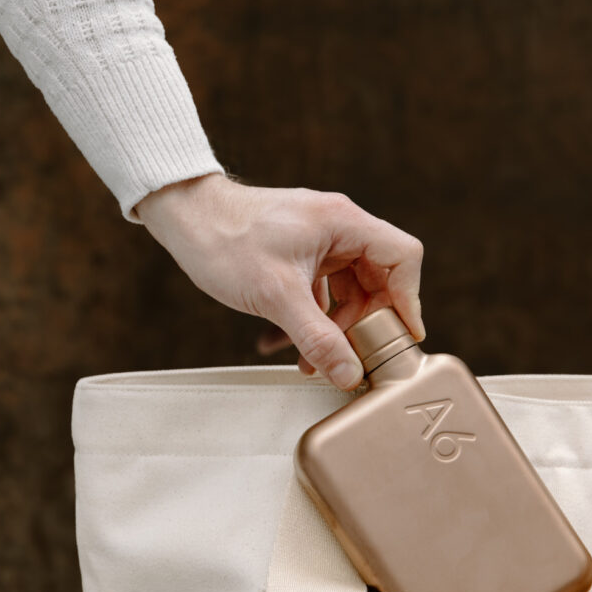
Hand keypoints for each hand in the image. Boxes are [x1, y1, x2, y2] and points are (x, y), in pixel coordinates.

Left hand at [134, 172, 424, 390]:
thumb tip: (349, 373)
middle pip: (378, 280)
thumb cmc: (225, 241)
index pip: (403, 257)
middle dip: (363, 324)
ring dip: (334, 328)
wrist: (182, 218)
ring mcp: (318, 242)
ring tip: (310, 360)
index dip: (409, 299)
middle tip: (347, 357)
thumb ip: (317, 337)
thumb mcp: (276, 296)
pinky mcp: (298, 256)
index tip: (400, 337)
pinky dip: (311, 320)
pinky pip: (322, 292)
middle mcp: (337, 228)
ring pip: (348, 292)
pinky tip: (285, 345)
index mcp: (343, 223)